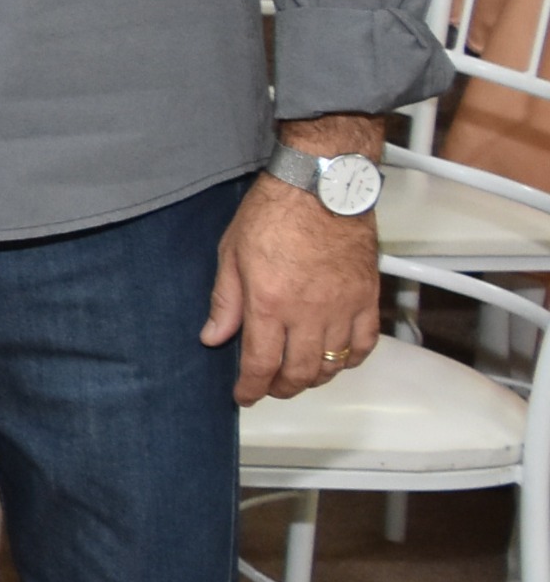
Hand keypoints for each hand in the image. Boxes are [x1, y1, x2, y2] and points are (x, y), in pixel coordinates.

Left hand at [204, 176, 380, 403]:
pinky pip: (365, 343)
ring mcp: (342, 307)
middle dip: (281, 388)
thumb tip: (214, 336)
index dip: (251, 388)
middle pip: (299, 372)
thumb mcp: (231, 254)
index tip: (245, 395)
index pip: (260, 364)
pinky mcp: (367, 297)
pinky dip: (351, 359)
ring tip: (298, 375)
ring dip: (314, 378)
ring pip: (333, 364)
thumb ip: (225, 301)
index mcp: (269, 303)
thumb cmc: (275, 211)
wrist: (321, 186)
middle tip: (270, 386)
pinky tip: (337, 358)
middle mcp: (308, 312)